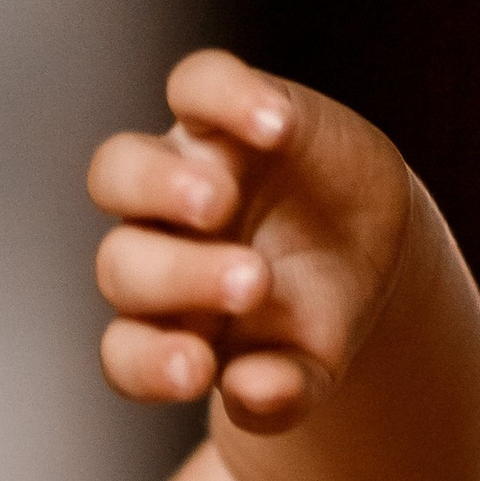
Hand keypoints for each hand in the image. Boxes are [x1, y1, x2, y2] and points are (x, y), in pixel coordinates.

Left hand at [89, 49, 414, 438]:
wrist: (361, 238)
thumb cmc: (318, 313)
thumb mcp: (314, 367)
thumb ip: (282, 394)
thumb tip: (249, 392)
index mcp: (163, 326)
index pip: (127, 352)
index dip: (149, 364)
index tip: (198, 372)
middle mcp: (153, 248)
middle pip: (123, 263)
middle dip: (180, 276)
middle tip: (252, 283)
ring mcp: (178, 174)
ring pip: (119, 169)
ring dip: (160, 185)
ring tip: (220, 202)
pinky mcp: (219, 112)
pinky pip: (196, 86)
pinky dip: (228, 99)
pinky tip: (278, 127)